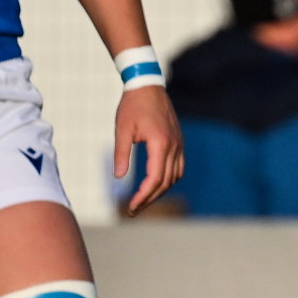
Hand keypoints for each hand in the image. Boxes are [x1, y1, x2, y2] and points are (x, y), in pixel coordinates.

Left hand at [115, 86, 182, 214]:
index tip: (131, 207)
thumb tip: (118, 177)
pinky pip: (178, 168)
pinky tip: (155, 183)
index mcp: (160, 143)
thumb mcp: (122, 130)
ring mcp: (179, 145)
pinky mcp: (179, 142)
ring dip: (160, 191)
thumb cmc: (132, 107)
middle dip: (150, 198)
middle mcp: (174, 146)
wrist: (148, 87)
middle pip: (166, 182)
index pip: (155, 179)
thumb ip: (121, 154)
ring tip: (144, 199)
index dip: (143, 196)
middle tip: (133, 210)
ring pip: (174, 177)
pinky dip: (168, 179)